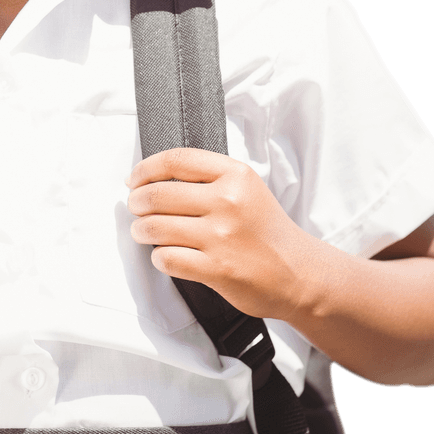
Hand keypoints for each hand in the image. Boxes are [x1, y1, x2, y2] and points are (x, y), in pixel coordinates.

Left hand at [126, 148, 314, 320]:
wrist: (299, 273)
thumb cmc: (265, 230)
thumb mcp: (245, 188)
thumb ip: (207, 177)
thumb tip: (152, 178)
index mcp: (235, 175)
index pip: (176, 160)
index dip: (145, 168)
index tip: (134, 178)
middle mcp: (228, 201)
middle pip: (158, 194)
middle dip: (137, 202)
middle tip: (135, 207)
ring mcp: (221, 236)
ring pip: (155, 227)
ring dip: (141, 231)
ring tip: (144, 232)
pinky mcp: (217, 269)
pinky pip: (167, 259)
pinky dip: (159, 258)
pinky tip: (166, 255)